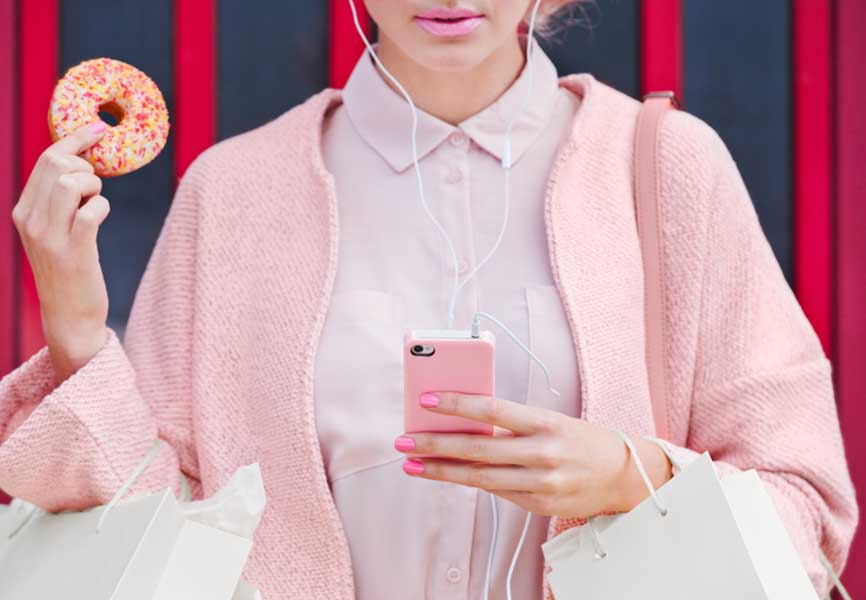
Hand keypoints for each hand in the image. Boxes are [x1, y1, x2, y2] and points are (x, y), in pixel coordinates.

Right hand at [12, 122, 111, 382]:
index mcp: (23, 211)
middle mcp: (29, 221)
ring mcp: (49, 237)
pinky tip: (100, 218)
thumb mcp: (54, 230)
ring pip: (71, 183)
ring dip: (94, 186)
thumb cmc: (70, 269)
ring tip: (95, 204)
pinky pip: (91, 212)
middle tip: (95, 188)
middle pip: (57, 165)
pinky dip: (102, 208)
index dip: (75, 140)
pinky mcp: (73, 252)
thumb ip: (58, 200)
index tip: (98, 128)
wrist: (69, 316)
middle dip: (86, 166)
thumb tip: (81, 161)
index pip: (45, 161)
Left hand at [394, 392, 672, 518]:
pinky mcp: (539, 505)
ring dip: (441, 471)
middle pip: (478, 449)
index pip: (493, 409)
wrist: (624, 474)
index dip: (456, 405)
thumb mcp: (549, 420)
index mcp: (545, 422)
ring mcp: (541, 484)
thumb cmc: (580, 439)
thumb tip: (463, 423)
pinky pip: (496, 491)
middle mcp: (543, 454)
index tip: (426, 401)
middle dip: (435, 445)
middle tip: (403, 441)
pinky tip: (447, 474)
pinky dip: (470, 481)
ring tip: (413, 464)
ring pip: (480, 477)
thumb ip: (511, 423)